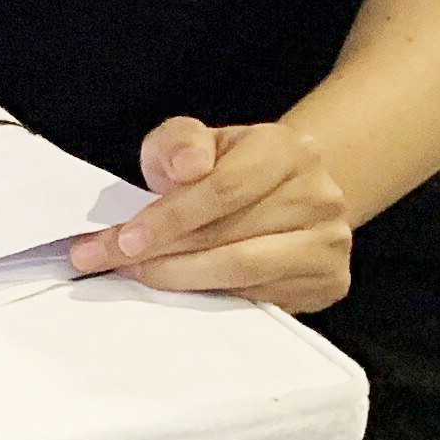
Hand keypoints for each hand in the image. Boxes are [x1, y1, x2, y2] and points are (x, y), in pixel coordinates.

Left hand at [67, 117, 351, 312]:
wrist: (280, 194)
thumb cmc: (226, 167)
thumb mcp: (193, 140)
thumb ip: (179, 142)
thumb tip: (187, 167)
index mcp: (287, 150)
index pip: (224, 189)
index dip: (169, 217)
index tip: (123, 239)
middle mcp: (320, 196)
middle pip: (229, 235)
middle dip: (161, 253)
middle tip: (110, 261)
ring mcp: (329, 243)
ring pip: (244, 272)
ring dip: (181, 278)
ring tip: (138, 275)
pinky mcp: (328, 282)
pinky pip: (261, 299)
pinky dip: (212, 297)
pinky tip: (179, 291)